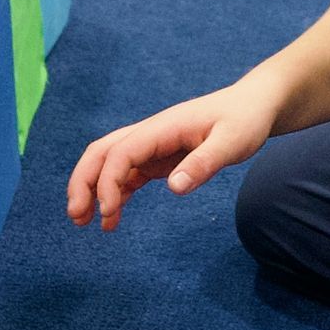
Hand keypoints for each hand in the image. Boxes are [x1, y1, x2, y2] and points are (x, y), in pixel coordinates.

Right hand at [67, 78, 283, 233]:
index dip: (107, 181)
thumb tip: (175, 187)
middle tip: (76, 217)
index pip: (121, 152)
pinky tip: (111, 220)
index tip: (107, 212)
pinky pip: (127, 176)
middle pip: (102, 153)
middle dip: (83, 182)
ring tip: (84, 223)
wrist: (253, 107)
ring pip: (109, 164)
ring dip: (92, 190)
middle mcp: (150, 134)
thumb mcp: (232, 142)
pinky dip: (115, 195)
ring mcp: (152, 146)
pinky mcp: (158, 158)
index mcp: (162, 127)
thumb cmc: (244, 120)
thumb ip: (204, 163)